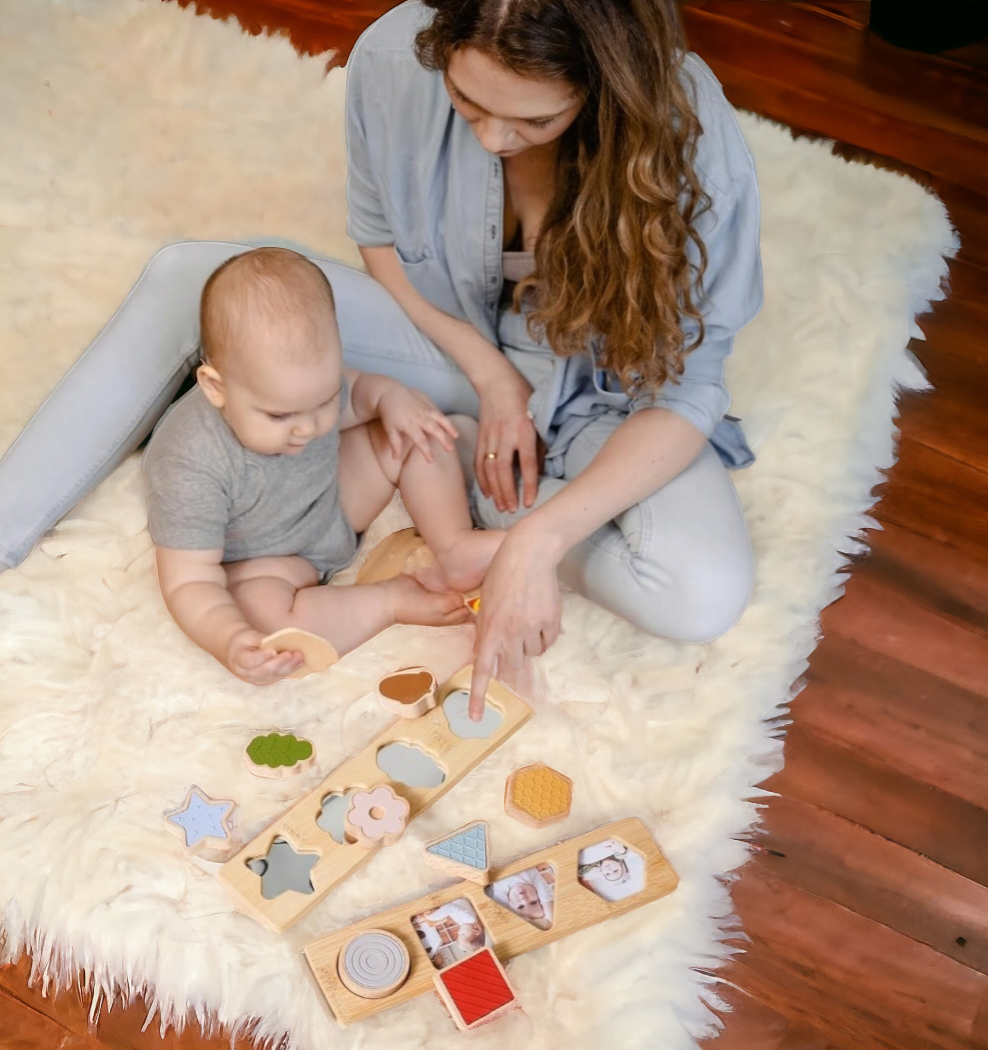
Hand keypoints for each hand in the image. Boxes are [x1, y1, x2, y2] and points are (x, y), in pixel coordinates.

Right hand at [225, 627, 303, 684]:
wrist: (238, 651)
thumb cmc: (244, 640)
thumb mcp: (248, 636)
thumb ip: (261, 639)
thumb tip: (279, 640)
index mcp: (238, 660)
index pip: (250, 661)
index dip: (262, 657)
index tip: (273, 651)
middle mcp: (246, 674)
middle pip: (264, 670)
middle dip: (280, 663)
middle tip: (292, 654)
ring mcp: (256, 680)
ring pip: (273, 676)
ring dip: (289, 667)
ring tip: (300, 657)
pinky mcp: (266, 681)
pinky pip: (279, 677)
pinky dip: (290, 670)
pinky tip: (300, 663)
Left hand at [378, 386, 457, 462]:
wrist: (389, 393)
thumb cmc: (388, 413)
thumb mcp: (389, 429)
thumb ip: (394, 443)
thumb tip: (395, 458)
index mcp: (409, 425)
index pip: (420, 441)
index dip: (427, 451)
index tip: (432, 461)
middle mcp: (419, 417)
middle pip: (434, 429)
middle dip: (443, 440)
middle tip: (450, 449)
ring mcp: (424, 409)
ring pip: (440, 418)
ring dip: (449, 427)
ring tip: (456, 436)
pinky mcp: (427, 404)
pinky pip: (438, 412)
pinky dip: (445, 419)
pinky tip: (450, 426)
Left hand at [468, 525, 561, 718]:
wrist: (528, 552)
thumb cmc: (501, 573)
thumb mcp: (485, 602)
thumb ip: (485, 630)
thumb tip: (485, 653)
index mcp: (489, 629)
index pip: (482, 670)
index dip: (479, 696)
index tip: (475, 718)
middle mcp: (510, 633)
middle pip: (513, 665)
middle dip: (514, 662)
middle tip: (517, 651)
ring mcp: (531, 628)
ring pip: (532, 654)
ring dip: (529, 644)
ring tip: (526, 617)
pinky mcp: (550, 621)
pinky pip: (548, 642)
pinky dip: (545, 636)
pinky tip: (540, 616)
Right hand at [475, 367, 538, 513]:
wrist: (497, 382)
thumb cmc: (524, 399)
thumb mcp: (538, 419)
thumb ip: (539, 445)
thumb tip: (538, 471)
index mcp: (523, 431)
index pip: (527, 464)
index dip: (528, 485)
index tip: (529, 502)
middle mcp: (505, 435)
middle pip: (504, 470)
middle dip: (507, 492)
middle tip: (511, 510)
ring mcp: (490, 437)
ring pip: (489, 468)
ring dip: (495, 490)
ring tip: (500, 506)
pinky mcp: (481, 437)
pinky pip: (479, 462)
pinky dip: (482, 479)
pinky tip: (488, 492)